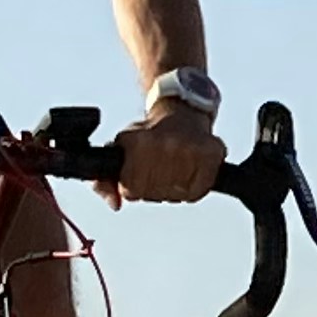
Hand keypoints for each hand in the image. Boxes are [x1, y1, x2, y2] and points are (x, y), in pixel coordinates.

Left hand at [105, 105, 223, 206]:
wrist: (180, 111)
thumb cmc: (148, 133)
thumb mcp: (118, 150)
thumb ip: (105, 182)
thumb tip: (115, 204)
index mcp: (141, 142)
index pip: (131, 191)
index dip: (131, 186)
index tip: (137, 170)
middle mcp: (167, 144)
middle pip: (152, 194)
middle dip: (151, 187)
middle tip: (156, 168)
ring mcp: (191, 150)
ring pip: (175, 196)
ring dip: (172, 188)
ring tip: (171, 168)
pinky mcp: (212, 155)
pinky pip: (197, 192)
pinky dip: (192, 188)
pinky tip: (187, 171)